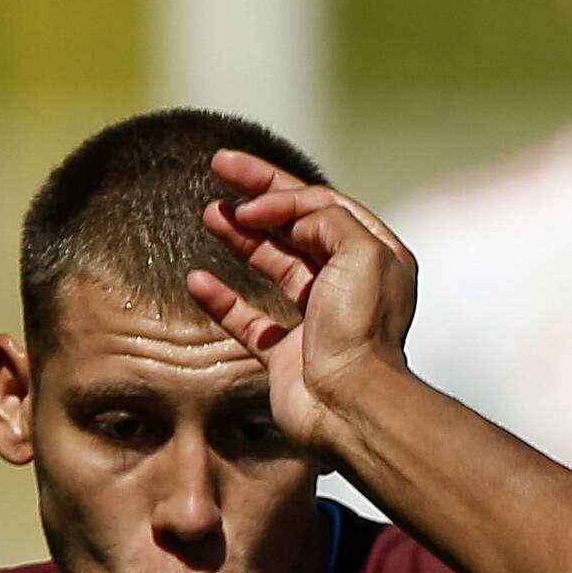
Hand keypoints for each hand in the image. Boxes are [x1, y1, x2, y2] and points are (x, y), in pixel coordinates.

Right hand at [191, 148, 421, 460]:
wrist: (350, 406)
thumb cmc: (362, 332)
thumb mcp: (362, 253)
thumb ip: (326, 218)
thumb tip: (289, 215)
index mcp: (373, 257)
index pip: (322, 205)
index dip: (281, 191)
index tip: (248, 196)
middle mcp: (346, 284)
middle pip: (295, 228)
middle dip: (257, 197)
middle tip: (220, 167)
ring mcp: (314, 320)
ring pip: (272, 265)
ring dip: (240, 236)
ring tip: (211, 213)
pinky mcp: (286, 355)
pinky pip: (248, 320)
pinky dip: (222, 299)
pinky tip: (198, 281)